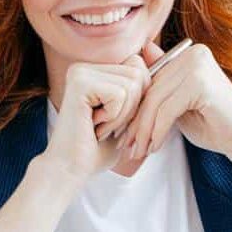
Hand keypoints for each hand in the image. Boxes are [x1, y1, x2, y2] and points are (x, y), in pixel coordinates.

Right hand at [41, 54, 150, 182]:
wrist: (69, 170)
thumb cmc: (97, 149)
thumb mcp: (125, 117)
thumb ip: (140, 90)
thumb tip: (162, 61)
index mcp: (93, 71)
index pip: (138, 68)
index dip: (138, 99)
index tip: (115, 120)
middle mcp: (84, 67)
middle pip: (138, 74)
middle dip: (132, 108)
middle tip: (107, 126)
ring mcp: (80, 73)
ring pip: (131, 85)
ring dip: (122, 116)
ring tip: (100, 127)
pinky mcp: (80, 84)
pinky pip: (120, 95)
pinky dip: (114, 118)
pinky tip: (94, 127)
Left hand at [119, 40, 231, 161]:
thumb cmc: (212, 123)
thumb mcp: (177, 104)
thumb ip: (160, 86)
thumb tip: (134, 61)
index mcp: (188, 54)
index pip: (149, 79)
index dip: (134, 107)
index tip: (123, 131)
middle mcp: (193, 54)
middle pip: (150, 90)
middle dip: (136, 122)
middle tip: (126, 146)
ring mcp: (198, 66)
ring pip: (155, 101)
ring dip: (143, 130)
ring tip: (138, 151)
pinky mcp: (201, 84)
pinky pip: (166, 110)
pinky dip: (157, 132)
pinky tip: (154, 147)